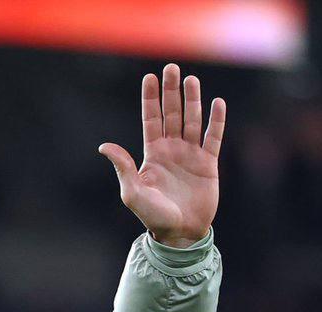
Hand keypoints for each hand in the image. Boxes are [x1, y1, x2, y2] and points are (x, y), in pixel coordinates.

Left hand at [99, 63, 225, 246]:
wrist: (179, 234)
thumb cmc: (153, 216)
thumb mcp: (133, 192)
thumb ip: (122, 167)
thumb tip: (104, 146)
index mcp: (153, 154)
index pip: (151, 120)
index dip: (150, 99)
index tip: (149, 77)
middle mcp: (172, 150)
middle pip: (172, 114)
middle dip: (171, 92)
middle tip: (172, 68)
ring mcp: (191, 155)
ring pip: (192, 121)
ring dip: (192, 100)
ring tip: (191, 80)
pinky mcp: (208, 164)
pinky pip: (213, 137)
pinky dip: (216, 121)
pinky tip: (217, 103)